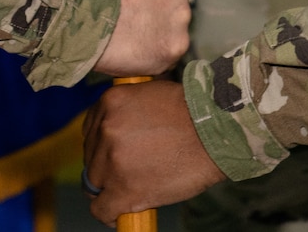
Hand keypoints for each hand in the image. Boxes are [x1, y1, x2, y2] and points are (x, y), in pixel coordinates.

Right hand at [81, 0, 191, 76]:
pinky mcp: (175, 45)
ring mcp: (181, 16)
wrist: (81, 9)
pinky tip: (131, 50)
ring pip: (173, 25)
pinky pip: (168, 51)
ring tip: (127, 34)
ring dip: (155, 29)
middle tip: (131, 14)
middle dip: (156, 5)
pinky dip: (152, 53)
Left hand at [82, 79, 223, 222]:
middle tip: (129, 172)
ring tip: (130, 191)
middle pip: (91, 158)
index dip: (102, 146)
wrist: (217, 134)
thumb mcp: (150, 94)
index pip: (90, 131)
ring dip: (110, 189)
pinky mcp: (124, 190)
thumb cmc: (193, 114)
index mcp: (109, 102)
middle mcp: (105, 129)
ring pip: (95, 185)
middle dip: (107, 167)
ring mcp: (112, 161)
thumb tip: (115, 132)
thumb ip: (126, 111)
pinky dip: (110, 214)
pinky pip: (102, 209)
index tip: (114, 155)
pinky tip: (120, 213)